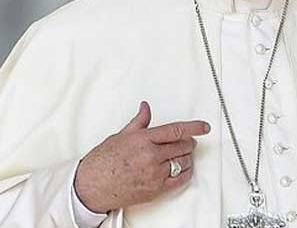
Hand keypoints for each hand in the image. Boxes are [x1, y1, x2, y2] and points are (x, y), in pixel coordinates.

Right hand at [74, 101, 210, 212]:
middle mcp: (151, 156)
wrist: (91, 186)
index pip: (176, 130)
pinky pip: (179, 179)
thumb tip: (146, 108)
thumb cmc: (102, 162)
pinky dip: (184, 172)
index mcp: (143, 140)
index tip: (204, 127)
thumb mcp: (121, 136)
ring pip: (183, 162)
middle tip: (188, 141)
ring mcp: (154, 174)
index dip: (194, 127)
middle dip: (188, 142)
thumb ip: (139, 121)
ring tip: (181, 154)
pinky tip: (182, 168)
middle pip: (182, 146)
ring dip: (186, 157)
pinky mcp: (156, 189)